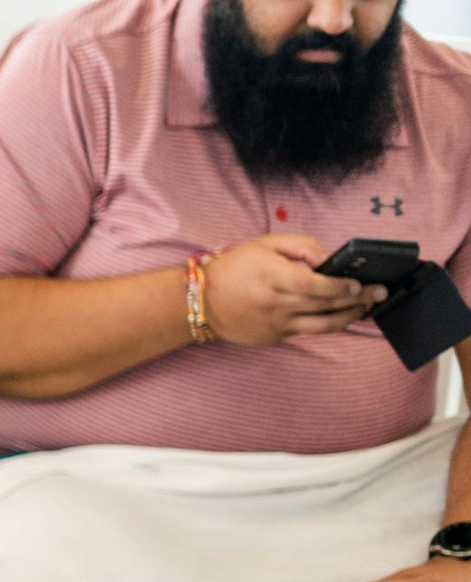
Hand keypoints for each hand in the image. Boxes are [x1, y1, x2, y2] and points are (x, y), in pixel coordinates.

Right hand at [202, 234, 383, 346]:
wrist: (201, 301)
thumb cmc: (234, 268)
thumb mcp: (264, 245)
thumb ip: (300, 247)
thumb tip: (328, 261)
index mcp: (272, 277)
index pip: (313, 285)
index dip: (340, 286)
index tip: (359, 284)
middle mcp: (275, 303)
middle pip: (324, 305)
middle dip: (357, 299)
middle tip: (380, 293)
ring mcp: (276, 323)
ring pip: (322, 325)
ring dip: (349, 317)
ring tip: (366, 308)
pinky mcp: (275, 337)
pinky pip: (308, 331)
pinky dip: (329, 324)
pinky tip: (342, 315)